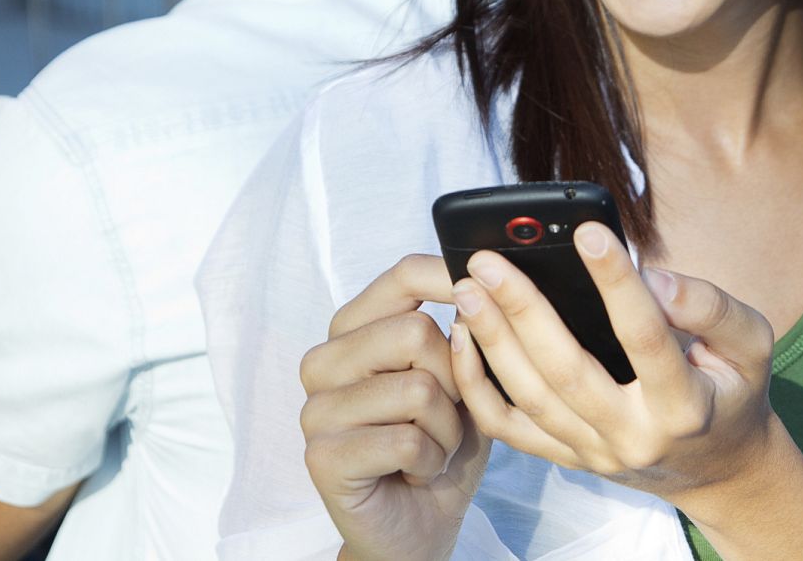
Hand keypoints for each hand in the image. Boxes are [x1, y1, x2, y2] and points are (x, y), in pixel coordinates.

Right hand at [300, 255, 490, 560]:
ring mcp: (316, 408)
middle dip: (455, 382)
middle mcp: (324, 360)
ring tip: (430, 449)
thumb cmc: (439, 448)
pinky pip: (406, 441)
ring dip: (446, 431)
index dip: (450, 275)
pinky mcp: (322, 456)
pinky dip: (430, 463)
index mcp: (354, 330)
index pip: (402, 275)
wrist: (418, 528)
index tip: (486, 287)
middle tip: (444, 418)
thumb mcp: (462, 385)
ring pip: (418, 389)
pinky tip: (414, 474)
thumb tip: (479, 287)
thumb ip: (464, 337)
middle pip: (417, 332)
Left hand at [447, 222, 775, 512]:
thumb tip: (655, 277)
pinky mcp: (566, 458)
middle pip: (566, 371)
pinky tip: (461, 337)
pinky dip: (476, 385)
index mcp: (684, 407)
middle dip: (522, 311)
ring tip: (466, 288)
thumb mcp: (752, 346)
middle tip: (486, 260)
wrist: (719, 470)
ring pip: (529, 398)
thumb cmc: (731, 390)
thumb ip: (712, 308)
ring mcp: (593, 452)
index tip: (587, 230)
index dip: (617, 282)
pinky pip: (508, 427)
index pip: (645, 338)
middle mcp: (633, 437)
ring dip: (491, 340)